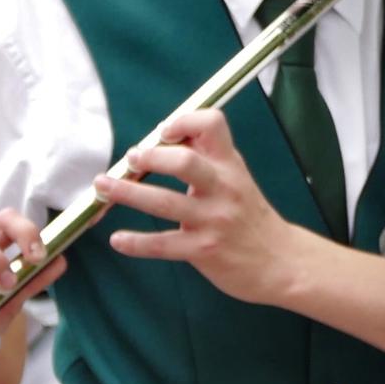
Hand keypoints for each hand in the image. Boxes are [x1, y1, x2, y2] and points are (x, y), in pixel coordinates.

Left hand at [97, 110, 309, 305]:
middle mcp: (223, 188)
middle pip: (184, 162)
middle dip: (149, 158)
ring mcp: (213, 220)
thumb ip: (207, 160)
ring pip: (164, 202)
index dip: (184, 121)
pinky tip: (118, 239)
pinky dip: (135, 242)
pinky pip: (162, 244)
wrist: (281, 261)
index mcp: (230, 165)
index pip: (212, 125)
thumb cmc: (251, 218)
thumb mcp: (237, 180)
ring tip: (103, 187)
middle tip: (130, 159)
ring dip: (126, 193)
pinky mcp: (203, 250)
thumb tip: (165, 137)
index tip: (163, 132)